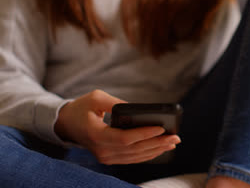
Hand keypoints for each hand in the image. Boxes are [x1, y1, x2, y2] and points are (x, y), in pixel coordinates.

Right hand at [54, 90, 180, 164]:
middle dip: (157, 143)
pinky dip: (148, 154)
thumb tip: (138, 110)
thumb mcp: (96, 98)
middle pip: (134, 150)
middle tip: (175, 137)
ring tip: (173, 142)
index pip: (124, 138)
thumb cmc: (82, 108)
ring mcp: (105, 157)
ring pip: (135, 157)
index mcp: (96, 134)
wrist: (67, 124)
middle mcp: (101, 150)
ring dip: (156, 150)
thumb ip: (116, 102)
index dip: (144, 134)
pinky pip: (132, 159)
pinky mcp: (110, 159)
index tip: (161, 128)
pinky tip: (161, 148)